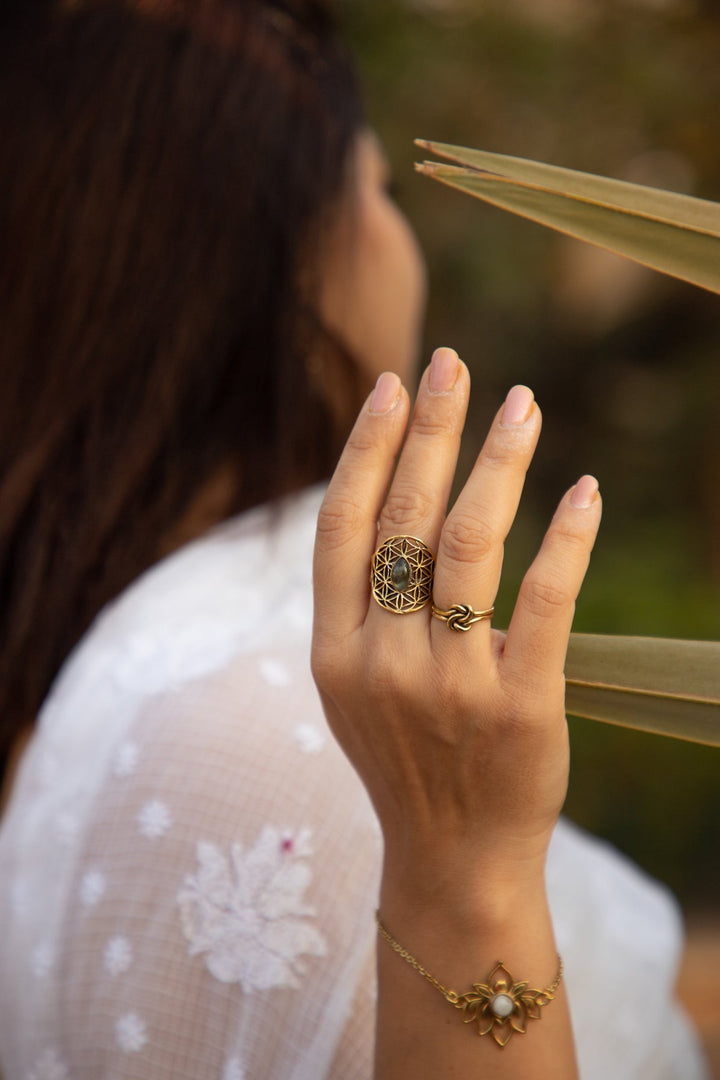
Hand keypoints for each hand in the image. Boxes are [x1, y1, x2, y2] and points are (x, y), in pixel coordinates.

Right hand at [312, 348, 600, 908]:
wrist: (452, 857)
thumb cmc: (405, 759)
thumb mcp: (352, 687)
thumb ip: (357, 604)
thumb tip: (391, 496)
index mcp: (333, 651)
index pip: (341, 527)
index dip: (365, 449)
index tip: (393, 387)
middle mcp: (382, 661)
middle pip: (403, 520)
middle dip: (430, 431)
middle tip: (455, 363)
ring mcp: (449, 685)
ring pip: (470, 545)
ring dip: (496, 463)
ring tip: (522, 403)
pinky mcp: (520, 705)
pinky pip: (544, 602)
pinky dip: (566, 539)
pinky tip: (584, 489)